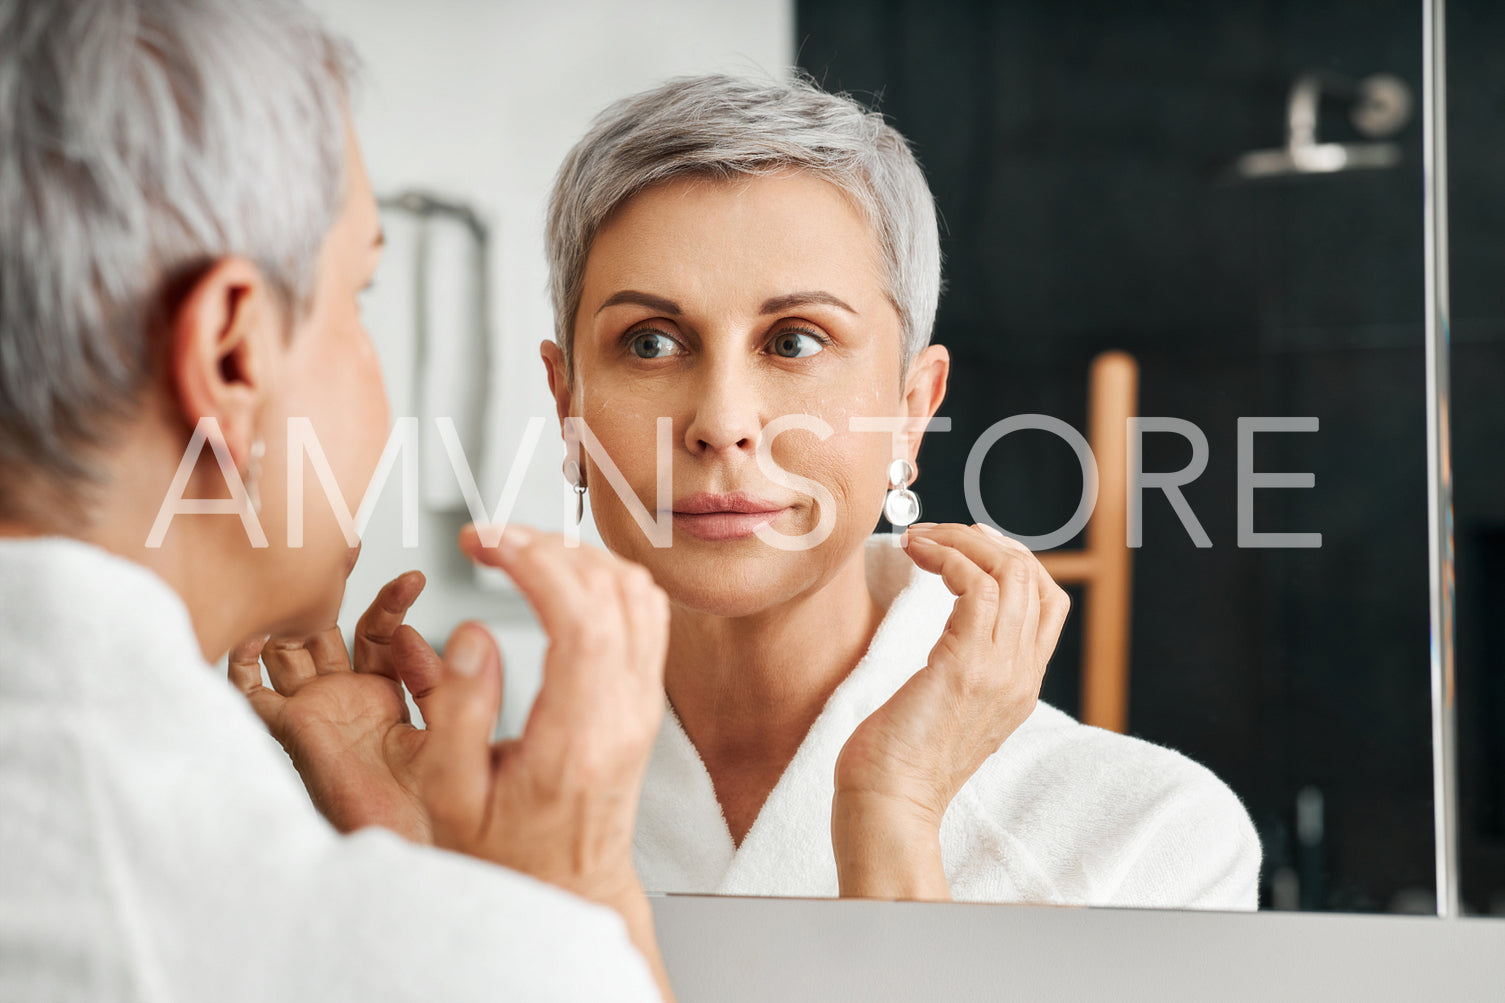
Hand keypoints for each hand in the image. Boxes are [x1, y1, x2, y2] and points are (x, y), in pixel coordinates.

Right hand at [229, 571, 444, 841]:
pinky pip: (252, 692)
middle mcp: (345, 699)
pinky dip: (243, 662)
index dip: (392, 604)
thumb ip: (437, 684)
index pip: (380, 633)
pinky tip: (255, 635)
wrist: (409, 851)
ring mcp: (314, 711)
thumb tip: (426, 633)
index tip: (415, 578)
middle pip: (329, 629)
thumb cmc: (434, 806)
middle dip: (330, 588)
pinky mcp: (289, 730)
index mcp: (386, 696)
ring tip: (301, 567)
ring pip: (291, 648)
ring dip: (291, 612)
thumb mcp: (445, 729)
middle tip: (343, 544)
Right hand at [428, 524, 671, 998]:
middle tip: (489, 538)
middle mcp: (624, 715)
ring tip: (517, 551)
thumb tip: (475, 633)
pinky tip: (560, 574)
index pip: (583, 620)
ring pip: (638, 593)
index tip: (484, 541)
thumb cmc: (504, 855)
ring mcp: (644, 705)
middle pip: (613, 592)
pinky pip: (646, 612)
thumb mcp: (452, 798)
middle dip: (548, 544)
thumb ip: (460, 712)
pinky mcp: (645, 698)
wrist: (568, 893)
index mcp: (578, 739)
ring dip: (579, 553)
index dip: (535, 562)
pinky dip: (605, 575)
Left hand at [831, 522, 1069, 898]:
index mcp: (1019, 687)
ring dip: (964, 542)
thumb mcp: (945, 709)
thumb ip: (960, 672)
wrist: (887, 805)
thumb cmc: (896, 761)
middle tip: (941, 534)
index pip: (1047, 604)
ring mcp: (1000, 671)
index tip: (965, 547)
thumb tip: (943, 637)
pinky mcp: (966, 666)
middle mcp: (1020, 677)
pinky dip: (949, 557)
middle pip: (1036, 580)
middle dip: (989, 542)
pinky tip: (918, 555)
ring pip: (1013, 574)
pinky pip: (977, 586)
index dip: (1012, 562)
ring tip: (922, 539)